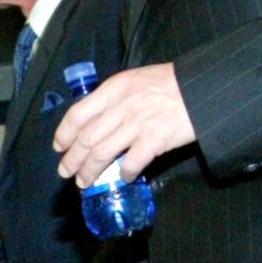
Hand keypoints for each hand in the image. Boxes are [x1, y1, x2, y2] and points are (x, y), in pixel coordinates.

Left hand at [54, 63, 192, 186]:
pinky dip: (123, 174)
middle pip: (87, 138)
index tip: (59, 147)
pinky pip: (131, 163)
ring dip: (90, 171)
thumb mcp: (136, 80)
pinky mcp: (154, 140)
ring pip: (102, 153)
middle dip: (72, 160)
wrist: (201, 88)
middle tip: (66, 173)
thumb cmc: (171, 83)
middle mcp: (121, 107)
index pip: (78, 113)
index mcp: (114, 89)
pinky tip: (122, 178)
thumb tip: (99, 120)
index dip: (64, 133)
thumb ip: (116, 98)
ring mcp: (137, 124)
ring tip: (85, 182)